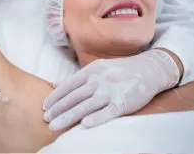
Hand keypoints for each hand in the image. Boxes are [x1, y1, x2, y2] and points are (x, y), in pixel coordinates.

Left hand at [43, 49, 179, 130]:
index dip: (55, 97)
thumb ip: (77, 78)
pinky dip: (96, 118)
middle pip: (74, 96)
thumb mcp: (97, 68)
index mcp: (91, 70)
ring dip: (68, 116)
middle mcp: (99, 79)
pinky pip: (108, 111)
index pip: (68, 85)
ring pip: (86, 105)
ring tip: (54, 126)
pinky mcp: (123, 102)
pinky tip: (84, 125)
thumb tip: (55, 84)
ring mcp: (111, 91)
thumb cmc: (120, 70)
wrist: (149, 68)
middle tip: (46, 119)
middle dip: (58, 109)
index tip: (45, 107)